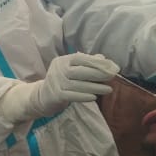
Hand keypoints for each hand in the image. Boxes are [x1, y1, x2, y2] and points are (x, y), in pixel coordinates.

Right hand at [0, 53, 118, 122]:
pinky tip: (94, 97)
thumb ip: (87, 63)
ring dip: (96, 87)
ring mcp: (57, 83)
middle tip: (113, 77)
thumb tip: (104, 59)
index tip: (112, 67)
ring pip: (79, 85)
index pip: (82, 59)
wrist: (43, 96)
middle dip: (99, 74)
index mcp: (63, 60)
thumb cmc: (62, 81)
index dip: (98, 62)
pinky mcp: (56, 95)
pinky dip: (85, 96)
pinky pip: (73, 96)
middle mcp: (59, 70)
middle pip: (81, 71)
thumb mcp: (72, 69)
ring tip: (109, 90)